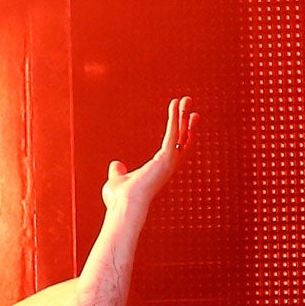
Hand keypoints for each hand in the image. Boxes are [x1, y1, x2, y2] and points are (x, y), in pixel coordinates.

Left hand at [102, 96, 196, 213]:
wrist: (123, 205)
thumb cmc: (120, 199)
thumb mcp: (118, 180)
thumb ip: (118, 172)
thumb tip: (116, 164)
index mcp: (158, 170)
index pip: (175, 149)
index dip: (181, 135)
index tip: (185, 121)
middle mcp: (168, 166)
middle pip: (183, 140)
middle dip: (186, 122)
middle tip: (188, 106)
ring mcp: (169, 162)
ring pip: (181, 134)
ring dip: (183, 116)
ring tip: (186, 99)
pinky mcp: (166, 158)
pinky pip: (173, 134)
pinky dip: (174, 119)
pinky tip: (175, 106)